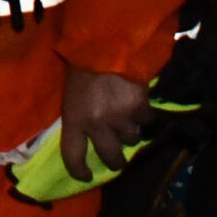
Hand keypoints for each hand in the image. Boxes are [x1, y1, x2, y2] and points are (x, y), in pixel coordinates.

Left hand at [58, 66, 150, 181]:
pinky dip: (144, 114)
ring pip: (132, 139)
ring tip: (126, 114)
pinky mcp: (140, 108)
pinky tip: (138, 101)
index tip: (87, 176)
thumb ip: (78, 114)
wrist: (107, 40)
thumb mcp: (71, 91)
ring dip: (130, 130)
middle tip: (117, 156)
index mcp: (74, 118)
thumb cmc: (82, 64)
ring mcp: (120, 117)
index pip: (73, 156)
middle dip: (116, 159)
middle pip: (111, 157)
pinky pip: (146, 121)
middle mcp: (96, 124)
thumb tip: (87, 135)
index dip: (79, 171)